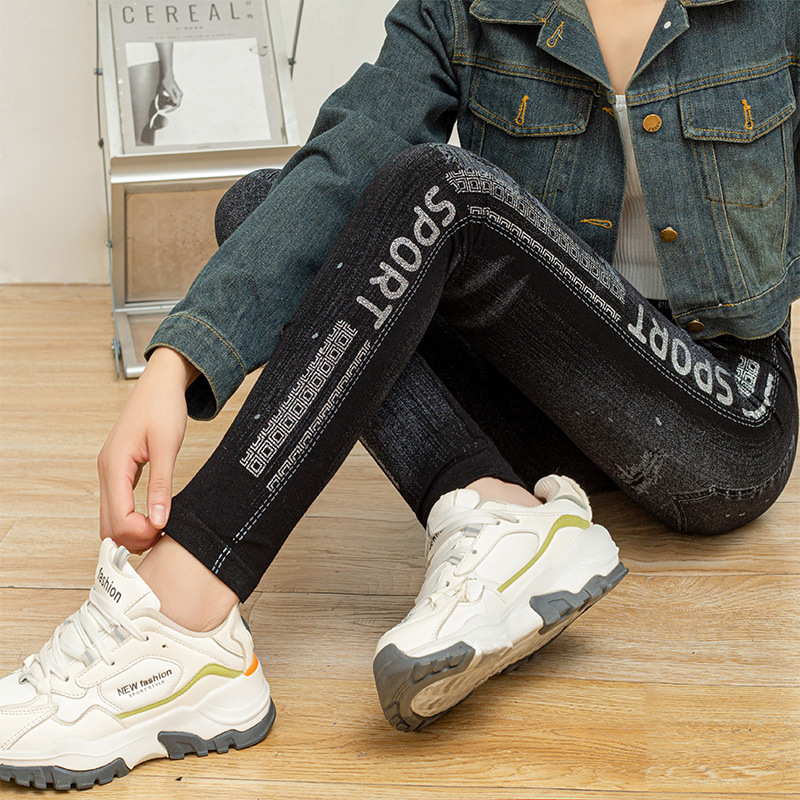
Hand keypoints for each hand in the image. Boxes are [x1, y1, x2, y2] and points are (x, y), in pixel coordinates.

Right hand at [98, 348, 198, 553]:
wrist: (160, 384)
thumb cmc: (162, 407)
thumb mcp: (167, 446)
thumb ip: (162, 485)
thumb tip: (160, 520)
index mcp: (114, 466)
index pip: (118, 518)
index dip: (141, 532)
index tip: (165, 530)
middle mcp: (106, 472)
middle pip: (109, 525)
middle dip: (134, 538)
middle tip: (164, 535)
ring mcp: (110, 472)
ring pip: (111, 519)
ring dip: (133, 531)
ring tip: (161, 529)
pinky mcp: (118, 471)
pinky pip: (118, 506)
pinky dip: (132, 519)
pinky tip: (153, 519)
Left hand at [159, 75, 182, 107]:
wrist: (166, 74)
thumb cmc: (166, 81)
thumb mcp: (168, 89)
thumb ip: (172, 96)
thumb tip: (176, 103)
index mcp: (179, 95)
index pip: (176, 105)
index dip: (171, 109)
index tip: (165, 111)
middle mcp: (180, 95)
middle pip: (175, 104)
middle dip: (168, 106)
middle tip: (162, 108)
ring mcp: (178, 94)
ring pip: (173, 102)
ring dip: (167, 103)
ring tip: (161, 101)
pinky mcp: (175, 93)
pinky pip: (171, 99)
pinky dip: (167, 100)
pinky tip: (162, 98)